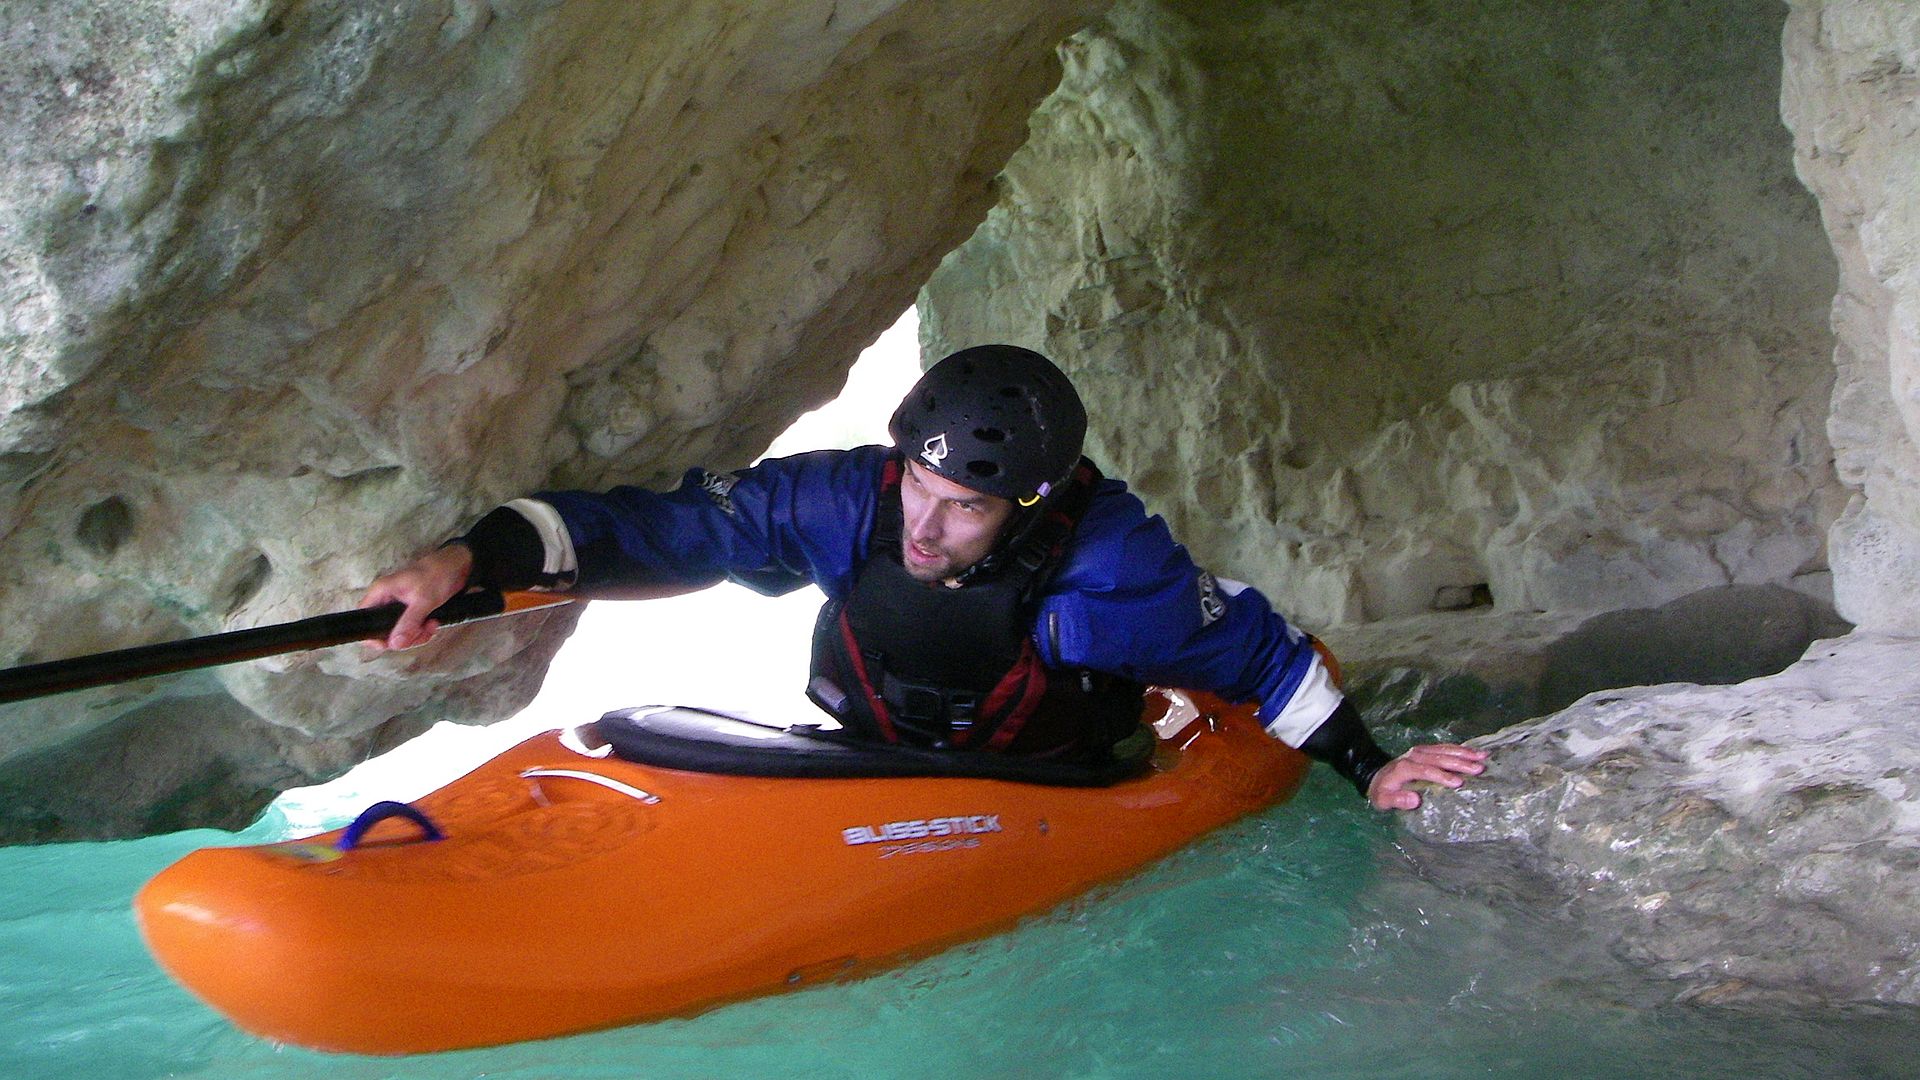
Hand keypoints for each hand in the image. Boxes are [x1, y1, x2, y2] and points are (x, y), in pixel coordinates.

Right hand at [359, 544, 474, 650]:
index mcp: (381, 593)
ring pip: (400, 632)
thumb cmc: (437, 574)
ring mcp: (398, 607)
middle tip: (421, 632)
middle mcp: (386, 601)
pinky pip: (411, 629)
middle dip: (405, 636)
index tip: (390, 644)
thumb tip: (395, 644)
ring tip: (432, 625)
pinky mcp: (411, 611)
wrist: (458, 566)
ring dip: (417, 634)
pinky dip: (422, 631)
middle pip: (384, 631)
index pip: (364, 619)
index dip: (373, 636)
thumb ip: (409, 622)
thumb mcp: (423, 600)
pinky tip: (433, 623)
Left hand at [1366, 743, 1487, 810]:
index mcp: (1404, 768)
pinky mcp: (1426, 750)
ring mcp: (1420, 751)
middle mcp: (1413, 756)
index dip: (1441, 776)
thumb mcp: (1383, 800)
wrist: (1376, 775)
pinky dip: (1460, 749)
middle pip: (1439, 758)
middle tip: (1478, 769)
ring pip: (1444, 750)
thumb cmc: (1382, 791)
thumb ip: (1396, 800)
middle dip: (1459, 763)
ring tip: (1482, 757)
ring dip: (1464, 753)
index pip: (1425, 771)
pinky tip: (1474, 751)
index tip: (1458, 783)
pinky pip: (1444, 747)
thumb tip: (1414, 801)